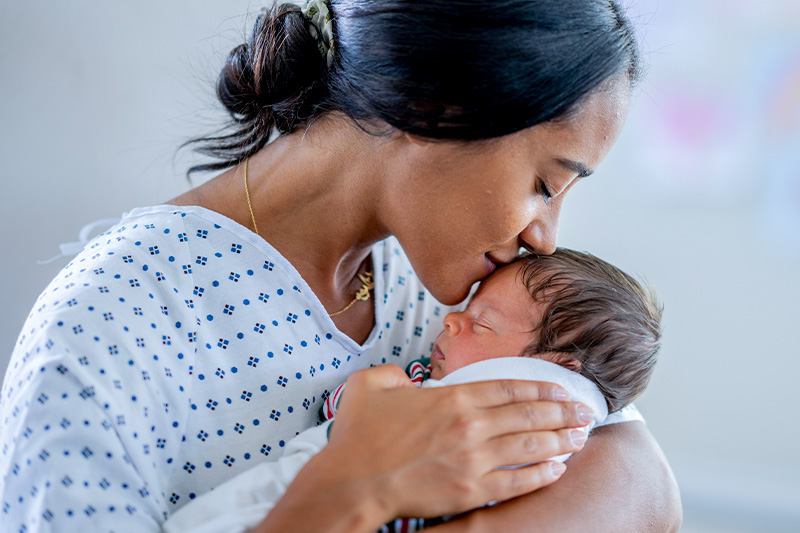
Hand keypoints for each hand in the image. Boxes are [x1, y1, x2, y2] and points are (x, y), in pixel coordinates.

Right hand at [324, 364, 591, 521]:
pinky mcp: (470, 490)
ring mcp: (472, 459)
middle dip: (562, 412)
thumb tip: (405, 378)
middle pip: (528, 415)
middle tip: (585, 411)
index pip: (508, 387)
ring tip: (581, 437)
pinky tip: (557, 470)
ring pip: (529, 446)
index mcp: (451, 397)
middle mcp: (469, 425)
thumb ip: (393, 373)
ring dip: (560, 440)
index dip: (540, 387)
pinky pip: (516, 482)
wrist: (351, 482)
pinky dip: (540, 475)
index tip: (561, 388)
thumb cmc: (358, 437)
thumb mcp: (370, 385)